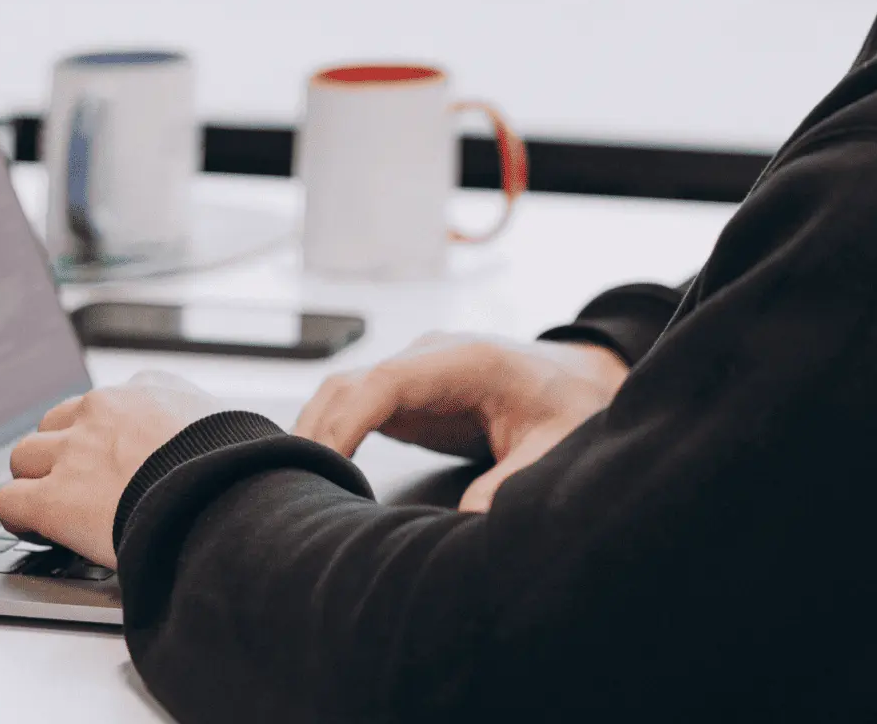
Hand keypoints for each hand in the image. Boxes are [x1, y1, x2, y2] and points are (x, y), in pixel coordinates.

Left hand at [0, 373, 225, 567]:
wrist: (226, 500)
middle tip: (82, 485)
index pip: (109, 401)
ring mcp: (76, 451)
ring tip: (55, 508)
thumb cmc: (244, 469)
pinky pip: (10, 501)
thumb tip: (277, 434)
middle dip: (63, 452)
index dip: (109, 434)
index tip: (121, 459)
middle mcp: (106, 408)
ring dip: (36, 481)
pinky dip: (20, 518)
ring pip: (25, 457)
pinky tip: (38, 530)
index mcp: (151, 388)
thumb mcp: (244, 427)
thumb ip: (228, 427)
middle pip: (58, 422)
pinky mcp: (55, 498)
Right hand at [294, 333, 627, 511]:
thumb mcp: (557, 441)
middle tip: (299, 491)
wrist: (578, 376)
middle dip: (319, 432)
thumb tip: (470, 520)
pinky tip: (320, 472)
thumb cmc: (569, 403)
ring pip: (343, 391)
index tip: (324, 461)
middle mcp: (429, 356)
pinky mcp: (408, 393)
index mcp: (465, 360)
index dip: (348, 419)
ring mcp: (414, 371)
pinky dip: (331, 432)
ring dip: (317, 432)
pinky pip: (355, 404)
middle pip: (350, 383)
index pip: (387, 380)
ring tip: (299, 486)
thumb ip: (514, 477)